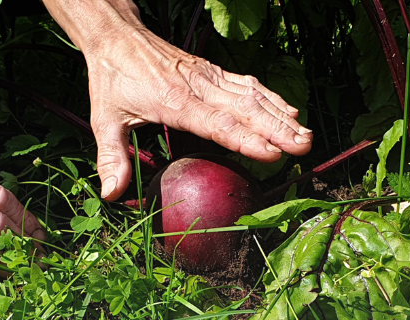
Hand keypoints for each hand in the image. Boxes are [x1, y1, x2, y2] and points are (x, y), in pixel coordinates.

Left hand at [45, 1, 313, 199]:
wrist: (117, 36)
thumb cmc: (112, 78)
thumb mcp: (103, 120)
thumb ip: (112, 157)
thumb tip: (110, 194)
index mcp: (175, 102)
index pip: (218, 124)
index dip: (247, 139)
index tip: (273, 154)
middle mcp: (199, 87)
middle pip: (246, 110)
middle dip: (278, 130)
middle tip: (304, 148)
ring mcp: (209, 77)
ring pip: (253, 95)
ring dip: (281, 116)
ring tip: (306, 136)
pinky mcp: (213, 71)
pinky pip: (247, 84)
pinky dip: (271, 97)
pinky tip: (289, 112)